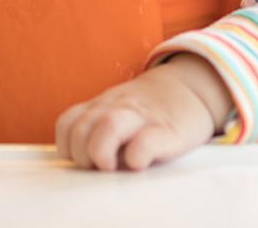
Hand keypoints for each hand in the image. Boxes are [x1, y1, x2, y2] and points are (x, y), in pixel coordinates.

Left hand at [54, 54, 230, 171]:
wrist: (190, 89)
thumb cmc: (147, 112)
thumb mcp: (116, 111)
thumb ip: (96, 129)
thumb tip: (81, 165)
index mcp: (102, 106)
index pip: (67, 124)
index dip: (67, 147)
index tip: (82, 161)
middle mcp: (117, 109)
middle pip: (81, 128)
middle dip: (82, 155)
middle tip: (98, 168)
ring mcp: (142, 118)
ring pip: (108, 126)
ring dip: (101, 152)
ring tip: (111, 168)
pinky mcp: (167, 132)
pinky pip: (145, 143)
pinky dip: (136, 157)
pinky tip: (138, 164)